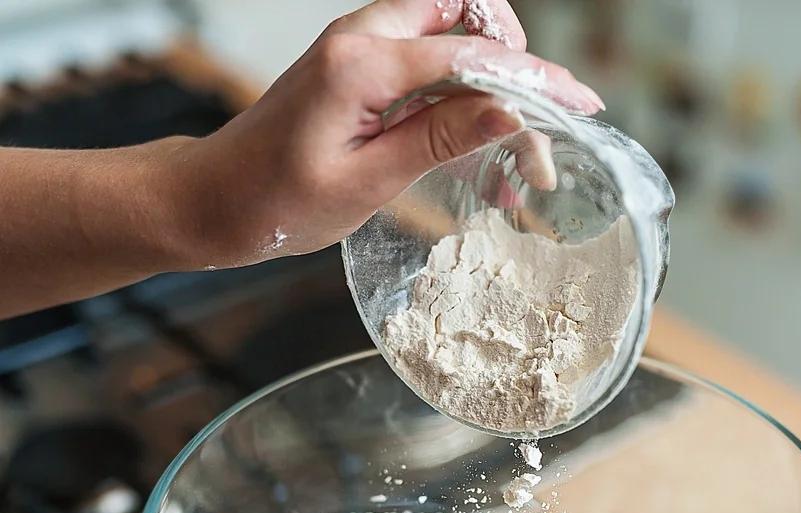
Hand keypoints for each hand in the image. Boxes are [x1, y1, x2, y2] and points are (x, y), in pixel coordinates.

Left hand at [174, 0, 601, 267]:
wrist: (213, 199)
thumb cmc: (275, 200)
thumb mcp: (366, 180)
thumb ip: (440, 138)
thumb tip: (509, 109)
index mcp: (360, 62)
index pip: (470, 55)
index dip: (533, 78)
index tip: (579, 104)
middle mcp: (361, 37)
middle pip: (466, 17)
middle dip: (516, 66)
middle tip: (544, 130)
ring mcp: (361, 47)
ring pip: (454, 39)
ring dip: (493, 86)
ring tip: (516, 160)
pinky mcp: (362, 67)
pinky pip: (430, 65)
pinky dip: (464, 98)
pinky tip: (482, 153)